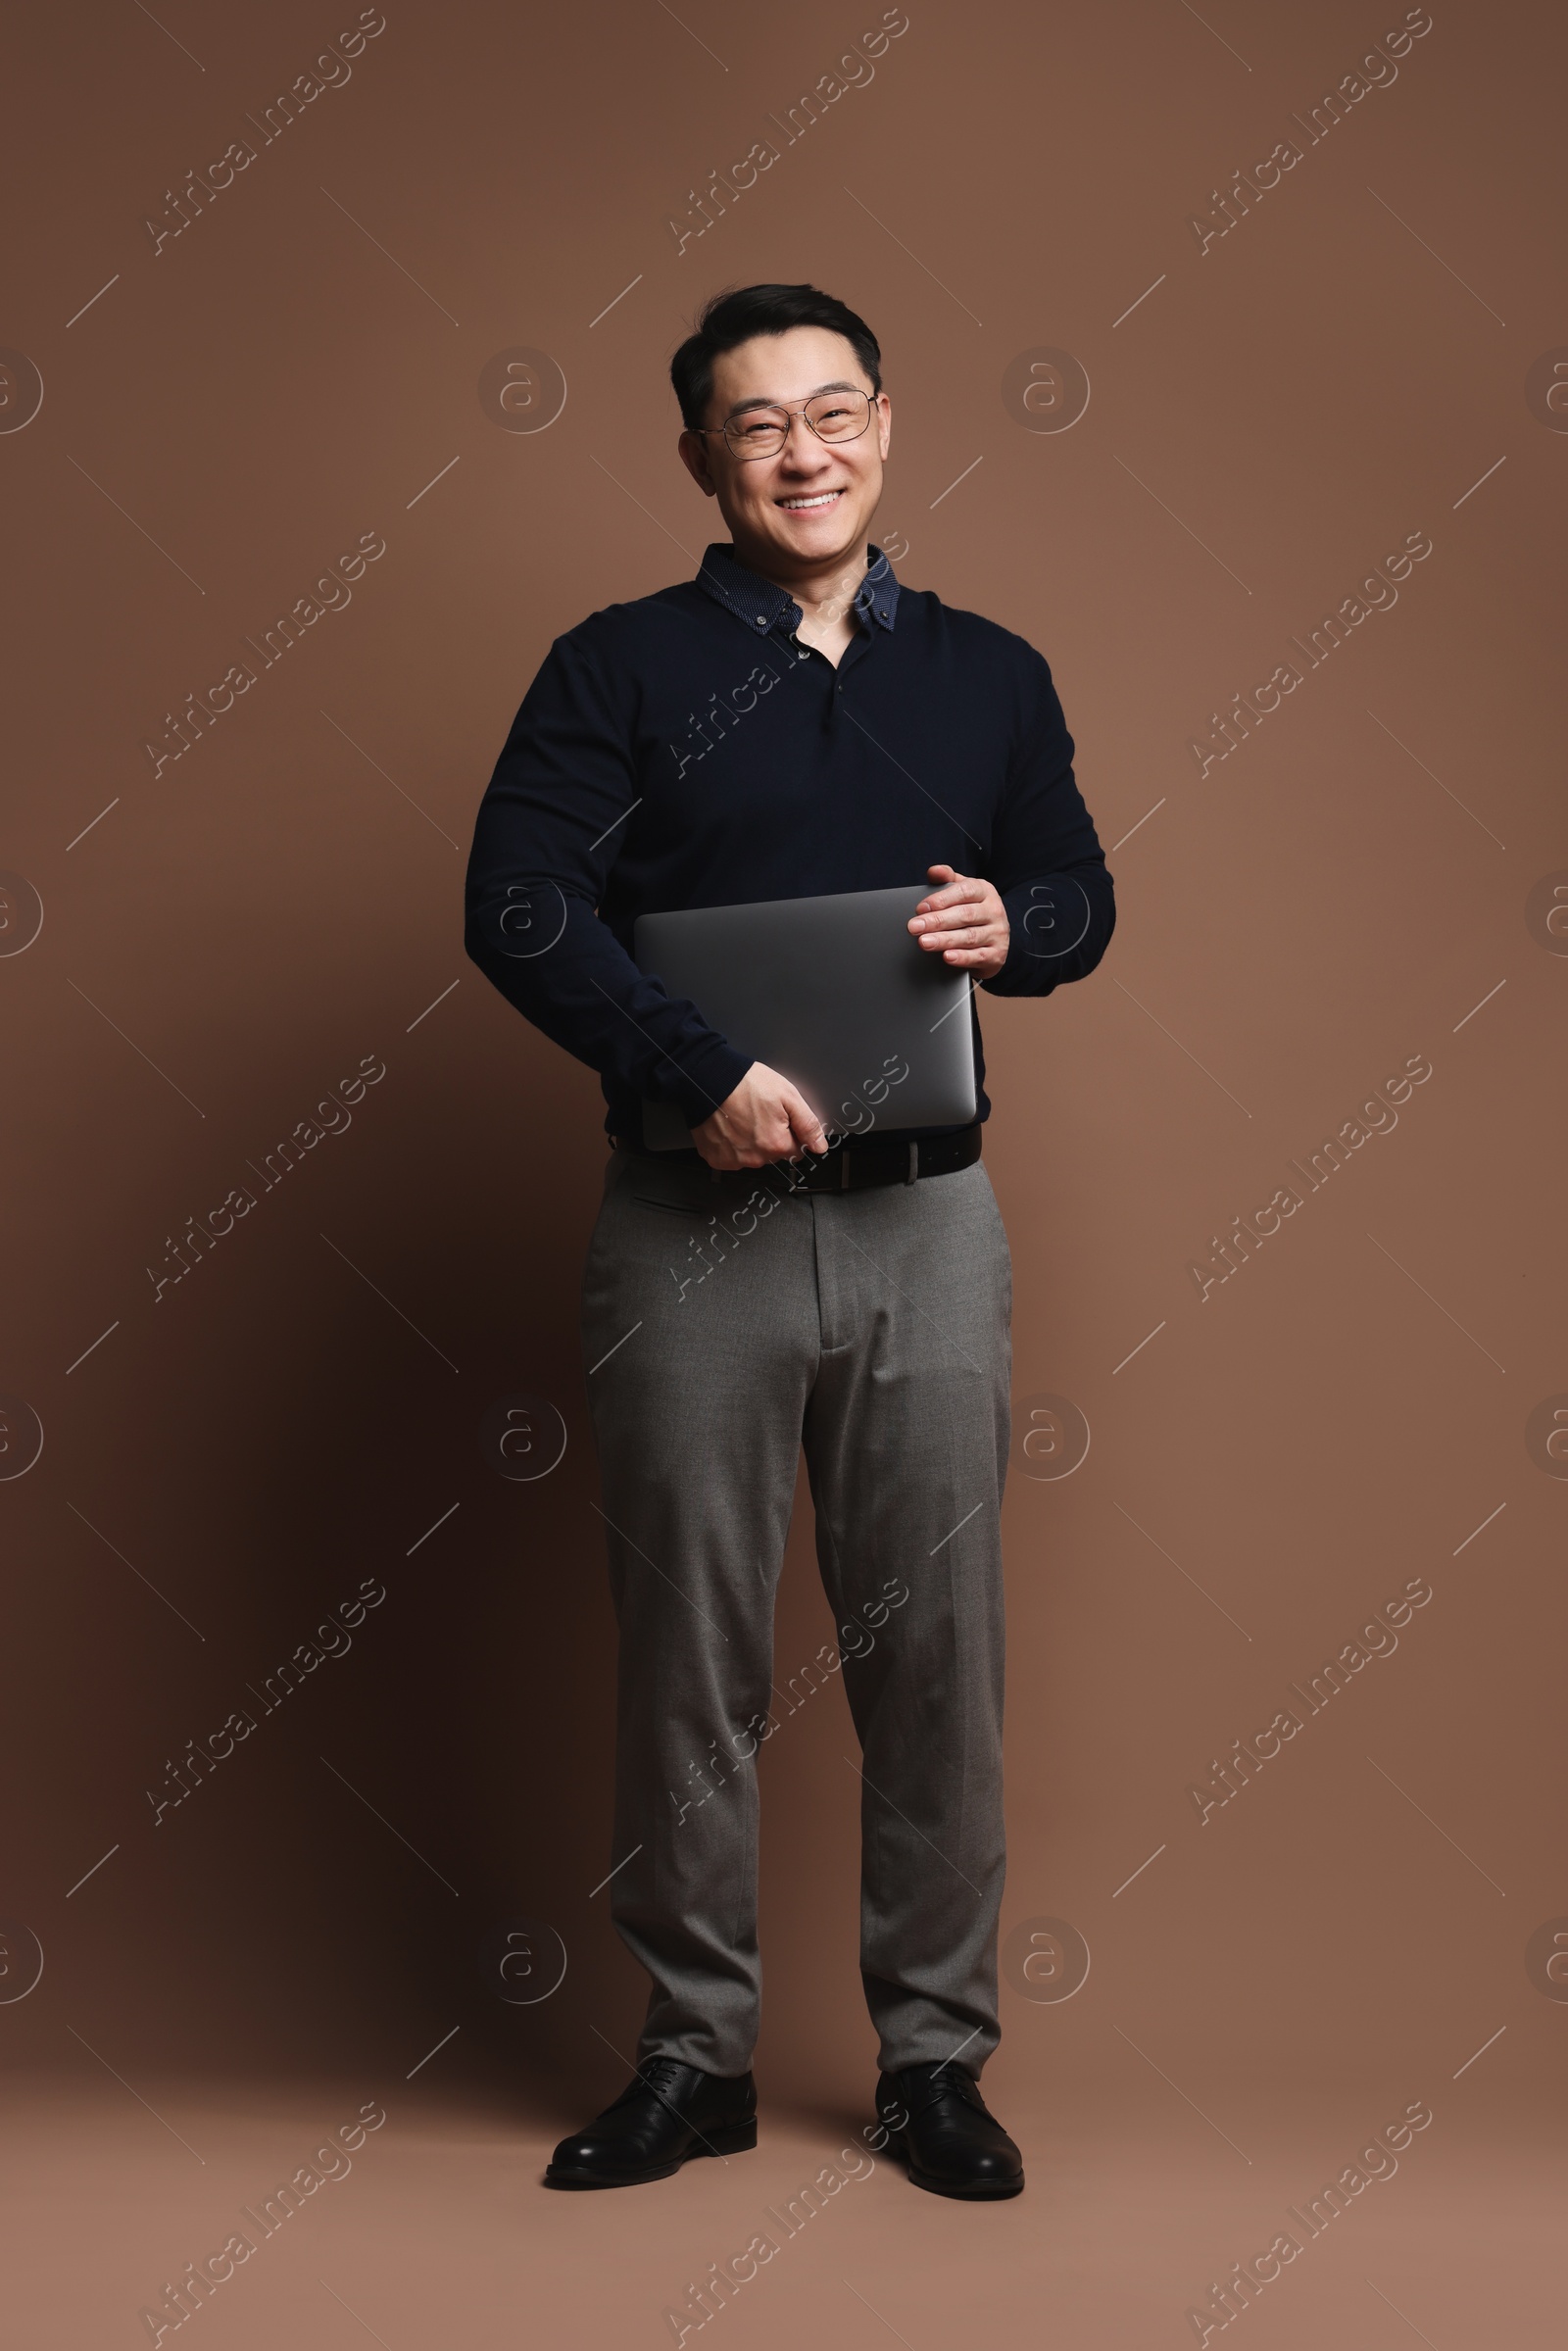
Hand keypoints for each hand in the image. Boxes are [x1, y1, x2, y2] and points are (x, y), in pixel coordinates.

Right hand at [692, 1062, 828, 1170]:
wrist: (708, 1079)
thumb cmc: (744, 1084)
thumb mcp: (787, 1096)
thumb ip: (807, 1124)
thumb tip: (820, 1146)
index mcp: (776, 1144)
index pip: (796, 1150)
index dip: (790, 1131)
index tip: (778, 1117)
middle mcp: (755, 1158)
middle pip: (773, 1154)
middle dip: (770, 1137)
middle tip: (758, 1113)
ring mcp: (734, 1160)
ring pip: (752, 1156)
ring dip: (750, 1142)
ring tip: (741, 1117)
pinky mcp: (716, 1158)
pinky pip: (730, 1157)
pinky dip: (731, 1145)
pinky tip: (729, 1126)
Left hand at [908, 865, 1009, 978]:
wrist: (997, 937)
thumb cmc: (975, 910)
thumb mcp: (963, 890)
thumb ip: (947, 879)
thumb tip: (934, 871)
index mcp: (984, 891)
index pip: (964, 892)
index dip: (941, 899)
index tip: (920, 908)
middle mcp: (994, 911)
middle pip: (964, 915)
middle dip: (937, 921)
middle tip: (914, 927)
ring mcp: (997, 933)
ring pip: (969, 937)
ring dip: (944, 940)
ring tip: (924, 942)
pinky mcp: (997, 954)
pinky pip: (978, 956)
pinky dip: (962, 957)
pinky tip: (947, 956)